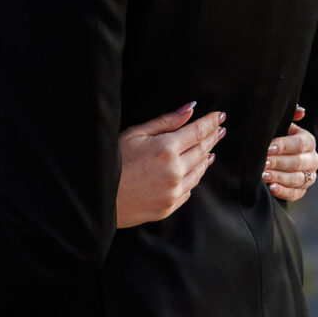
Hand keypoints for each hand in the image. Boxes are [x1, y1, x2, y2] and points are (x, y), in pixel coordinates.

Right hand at [117, 103, 223, 226]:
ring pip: (199, 172)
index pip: (197, 132)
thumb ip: (166, 122)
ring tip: (211, 149)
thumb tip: (190, 109)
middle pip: (202, 151)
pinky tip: (194, 171)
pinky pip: (188, 190)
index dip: (210, 122)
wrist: (97, 197)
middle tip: (220, 129)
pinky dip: (194, 178)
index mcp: (166, 149)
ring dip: (207, 159)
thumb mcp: (135, 134)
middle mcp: (174, 172)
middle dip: (212, 138)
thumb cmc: (111, 161)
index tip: (219, 116)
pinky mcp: (168, 207)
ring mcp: (173, 192)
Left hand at [264, 107, 317, 202]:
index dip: (284, 146)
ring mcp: (309, 176)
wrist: (274, 157)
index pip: (300, 144)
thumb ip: (289, 116)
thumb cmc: (275, 138)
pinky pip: (296, 193)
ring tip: (263, 175)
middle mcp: (313, 159)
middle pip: (298, 162)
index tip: (268, 148)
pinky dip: (283, 191)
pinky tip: (271, 187)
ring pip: (297, 179)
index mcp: (308, 141)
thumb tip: (300, 112)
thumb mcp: (281, 126)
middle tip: (263, 163)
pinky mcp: (302, 190)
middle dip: (279, 163)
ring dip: (280, 177)